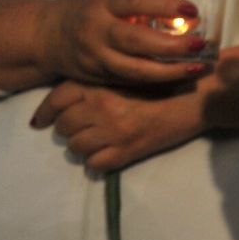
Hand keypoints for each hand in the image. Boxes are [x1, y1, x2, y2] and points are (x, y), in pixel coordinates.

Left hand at [31, 79, 204, 171]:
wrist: (197, 97)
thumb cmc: (167, 81)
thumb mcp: (129, 75)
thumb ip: (100, 84)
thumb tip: (68, 103)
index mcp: (102, 84)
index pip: (58, 98)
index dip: (46, 112)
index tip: (41, 121)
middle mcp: (101, 107)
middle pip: (64, 126)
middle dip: (70, 129)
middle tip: (85, 128)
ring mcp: (112, 131)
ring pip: (76, 147)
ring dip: (84, 146)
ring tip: (99, 141)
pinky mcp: (126, 152)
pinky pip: (94, 164)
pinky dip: (99, 161)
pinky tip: (111, 153)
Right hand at [37, 0, 213, 85]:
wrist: (45, 36)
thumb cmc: (88, 11)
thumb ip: (139, 6)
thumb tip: (186, 14)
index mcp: (101, 4)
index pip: (134, 1)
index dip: (164, 5)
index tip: (193, 10)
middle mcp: (96, 31)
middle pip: (136, 40)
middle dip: (171, 46)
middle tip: (201, 45)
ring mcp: (95, 58)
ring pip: (135, 70)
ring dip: (170, 71)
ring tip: (198, 67)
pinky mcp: (97, 78)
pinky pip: (130, 81)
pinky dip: (157, 81)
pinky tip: (180, 78)